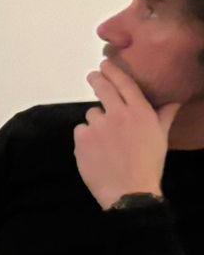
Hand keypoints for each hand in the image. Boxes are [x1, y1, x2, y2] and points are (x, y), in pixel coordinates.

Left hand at [75, 59, 178, 208]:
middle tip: (93, 76)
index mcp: (139, 112)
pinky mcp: (81, 138)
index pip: (124, 83)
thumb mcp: (160, 137)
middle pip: (102, 88)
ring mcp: (97, 126)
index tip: (104, 64)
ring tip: (107, 141)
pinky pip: (81, 130)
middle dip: (97, 79)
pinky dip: (86, 137)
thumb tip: (174, 100)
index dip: (113, 71)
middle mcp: (117, 114)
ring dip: (96, 122)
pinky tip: (96, 150)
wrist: (129, 190)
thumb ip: (164, 115)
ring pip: (92, 114)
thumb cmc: (148, 163)